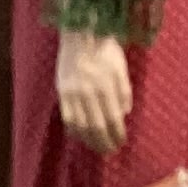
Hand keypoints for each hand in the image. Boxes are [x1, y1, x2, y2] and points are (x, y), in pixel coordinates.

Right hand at [57, 30, 132, 155]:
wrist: (81, 34)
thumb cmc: (105, 48)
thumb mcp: (120, 66)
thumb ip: (124, 91)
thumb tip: (124, 114)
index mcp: (106, 86)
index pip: (113, 118)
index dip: (117, 133)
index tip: (121, 142)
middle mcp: (89, 93)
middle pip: (97, 126)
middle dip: (104, 141)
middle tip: (110, 152)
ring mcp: (73, 95)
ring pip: (81, 126)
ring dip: (89, 140)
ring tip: (96, 148)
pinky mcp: (62, 93)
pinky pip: (68, 118)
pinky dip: (74, 131)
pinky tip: (80, 136)